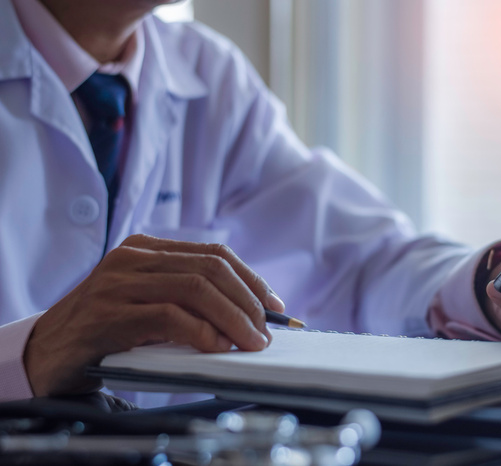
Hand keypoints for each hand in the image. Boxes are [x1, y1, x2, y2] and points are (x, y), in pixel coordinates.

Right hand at [24, 234, 284, 396]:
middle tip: (267, 330)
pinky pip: (168, 316)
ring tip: (251, 340)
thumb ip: (187, 298)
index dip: (251, 279)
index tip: (274, 305)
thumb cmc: (106, 328)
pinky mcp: (109, 313)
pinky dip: (200, 331)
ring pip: (195, 288)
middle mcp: (133, 257)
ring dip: (233, 317)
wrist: (47, 350)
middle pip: (210, 268)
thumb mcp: (148, 301)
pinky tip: (216, 346)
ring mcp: (119, 282)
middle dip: (248, 300)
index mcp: (147, 248)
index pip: (214, 254)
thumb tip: (246, 314)